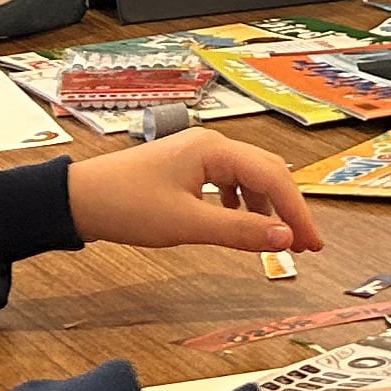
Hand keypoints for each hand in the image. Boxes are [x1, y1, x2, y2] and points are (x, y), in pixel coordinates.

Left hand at [64, 128, 326, 255]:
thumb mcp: (187, 224)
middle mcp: (212, 145)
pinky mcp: (186, 168)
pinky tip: (239, 225)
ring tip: (276, 240)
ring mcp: (198, 155)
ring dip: (266, 209)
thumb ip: (240, 232)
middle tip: (305, 245)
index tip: (312, 244)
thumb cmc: (126, 206)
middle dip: (288, 209)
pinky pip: (228, 183)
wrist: (78, 200)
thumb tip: (285, 239)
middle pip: (267, 172)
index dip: (298, 213)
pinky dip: (242, 205)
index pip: (274, 178)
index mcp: (215, 150)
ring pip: (249, 178)